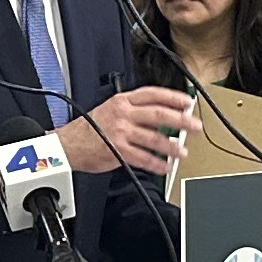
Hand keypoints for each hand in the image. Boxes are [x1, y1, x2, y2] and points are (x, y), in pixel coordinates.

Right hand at [58, 85, 196, 176]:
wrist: (67, 146)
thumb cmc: (88, 130)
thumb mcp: (110, 110)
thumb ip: (134, 111)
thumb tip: (161, 117)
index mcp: (122, 101)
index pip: (153, 94)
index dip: (173, 97)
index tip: (188, 102)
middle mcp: (123, 114)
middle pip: (159, 114)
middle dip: (181, 120)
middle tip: (195, 126)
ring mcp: (121, 132)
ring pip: (155, 138)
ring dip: (172, 146)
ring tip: (182, 152)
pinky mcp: (119, 151)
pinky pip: (144, 158)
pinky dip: (157, 164)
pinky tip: (165, 167)